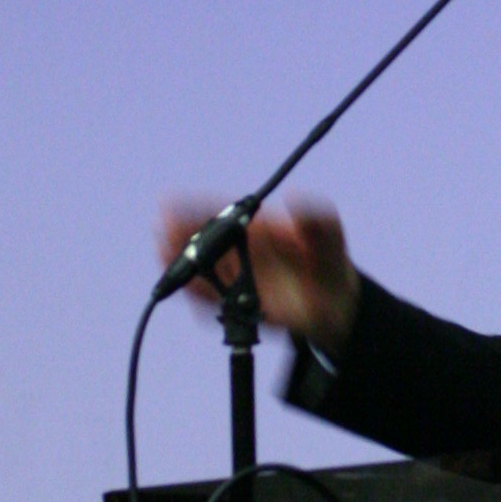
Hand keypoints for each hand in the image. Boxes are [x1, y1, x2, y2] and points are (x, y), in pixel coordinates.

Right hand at [156, 197, 361, 350]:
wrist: (337, 306)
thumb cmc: (330, 263)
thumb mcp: (330, 236)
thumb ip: (316, 219)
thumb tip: (294, 195)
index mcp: (260, 230)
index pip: (224, 215)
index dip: (196, 208)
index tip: (172, 203)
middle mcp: (244, 253)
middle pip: (207, 243)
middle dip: (183, 236)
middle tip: (163, 230)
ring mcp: (240, 279)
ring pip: (205, 270)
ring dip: (185, 265)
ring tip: (165, 257)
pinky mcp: (241, 305)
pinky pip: (215, 299)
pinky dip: (200, 294)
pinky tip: (187, 289)